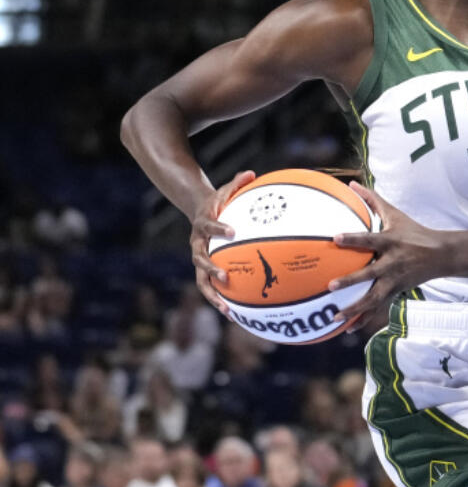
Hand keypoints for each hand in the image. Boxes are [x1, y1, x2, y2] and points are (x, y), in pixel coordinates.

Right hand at [190, 170, 255, 316]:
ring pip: (201, 281)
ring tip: (228, 310)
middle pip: (199, 260)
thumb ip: (237, 183)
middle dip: (211, 270)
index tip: (232, 230)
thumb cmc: (218, 201)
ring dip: (213, 296)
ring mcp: (199, 259)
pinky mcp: (205, 270)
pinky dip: (220, 300)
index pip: (209, 226)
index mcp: (202, 225)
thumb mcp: (226, 190)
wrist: (197, 211)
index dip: (218, 228)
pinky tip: (236, 314)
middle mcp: (197, 244)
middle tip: (225, 278)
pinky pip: (210, 287)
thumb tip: (251, 173)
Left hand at [330, 183, 445, 323]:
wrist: (442, 254)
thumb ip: (372, 200)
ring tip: (335, 316)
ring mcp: (395, 280)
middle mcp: (392, 262)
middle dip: (351, 281)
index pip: (370, 239)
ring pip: (373, 297)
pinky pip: (378, 307)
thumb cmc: (414, 231)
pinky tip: (348, 328)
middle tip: (330, 286)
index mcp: (391, 242)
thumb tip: (351, 184)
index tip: (335, 239)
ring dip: (354, 308)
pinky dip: (364, 318)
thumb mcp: (396, 214)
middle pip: (370, 274)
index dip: (353, 239)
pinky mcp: (397, 291)